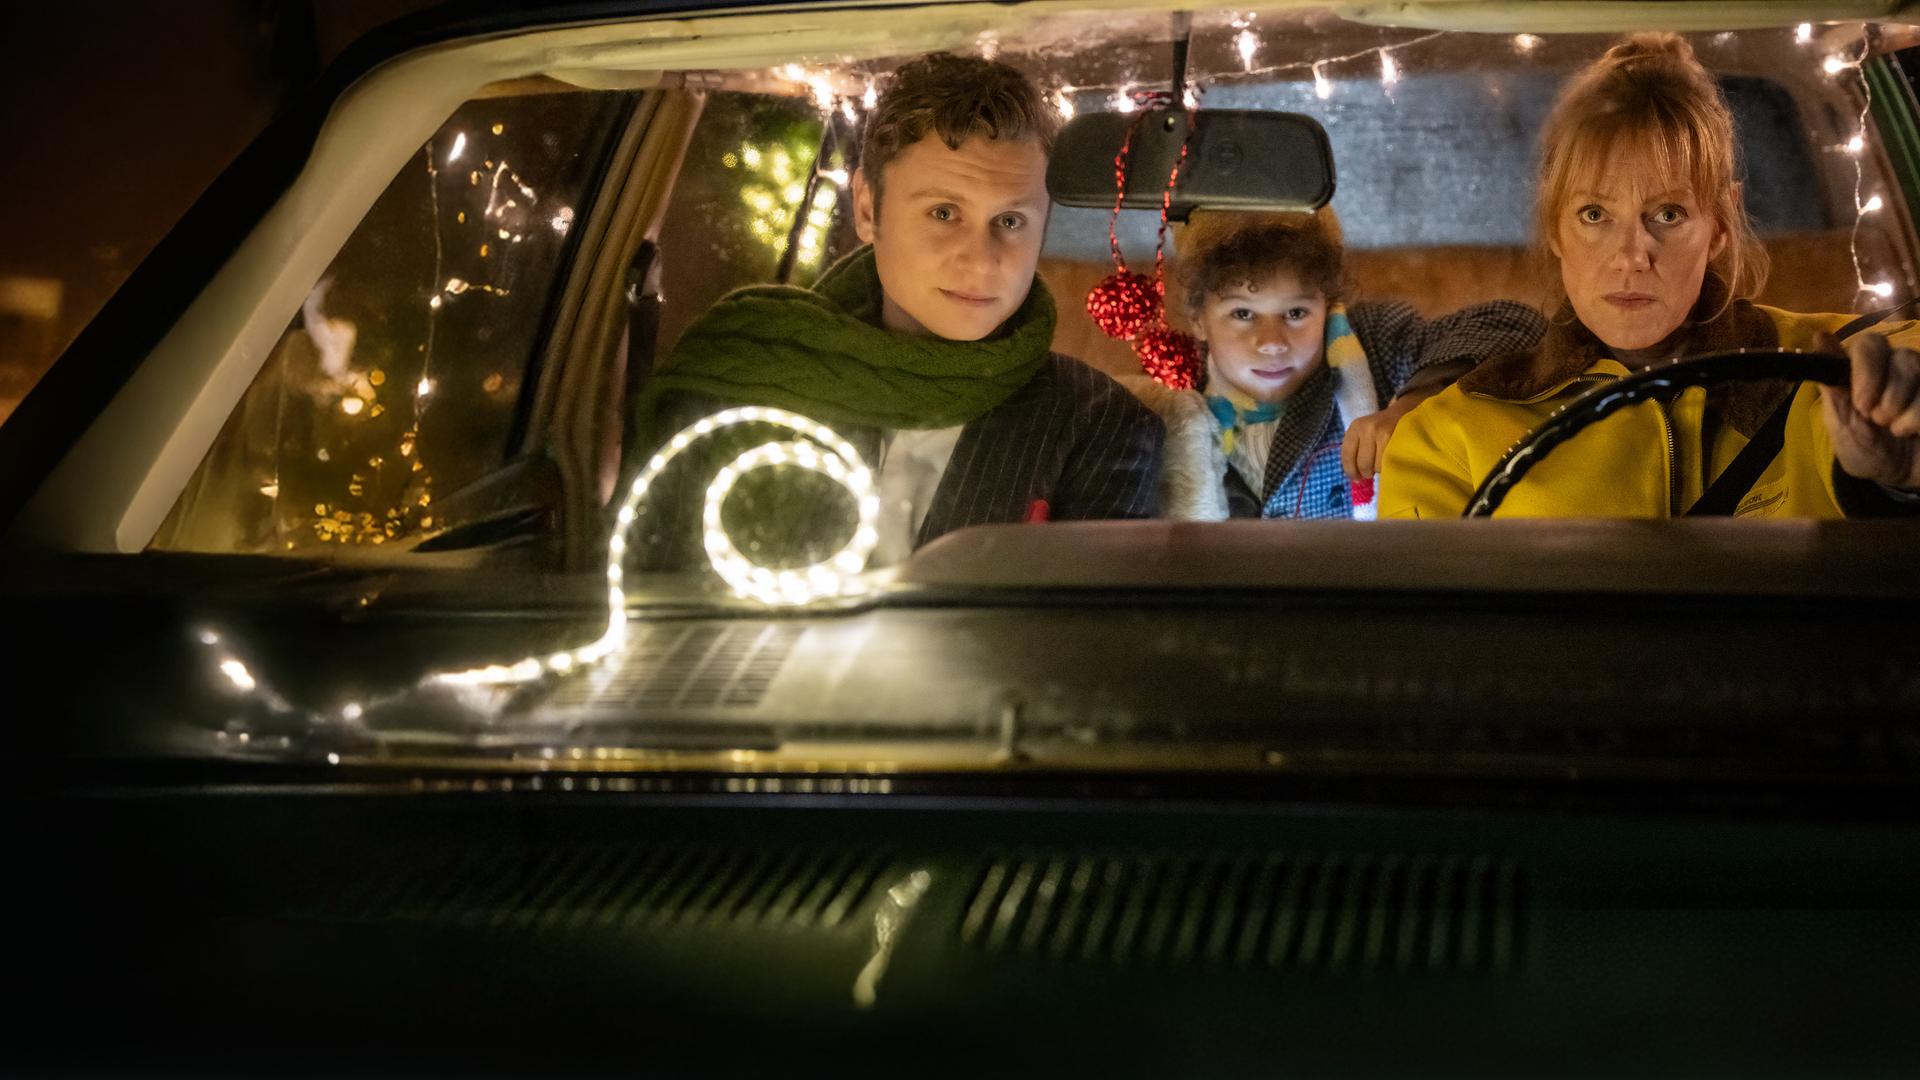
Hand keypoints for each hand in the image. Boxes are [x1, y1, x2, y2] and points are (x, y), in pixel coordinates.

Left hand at [1341, 388, 1431, 480]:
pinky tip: (1391, 461)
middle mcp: (1368, 429)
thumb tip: (1355, 477)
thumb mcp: (1363, 432)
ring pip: (1378, 466)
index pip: (1347, 454)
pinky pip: (1391, 462)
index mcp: (1356, 427)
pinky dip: (1391, 466)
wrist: (1404, 412)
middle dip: (1366, 473)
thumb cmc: (1381, 426)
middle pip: (1363, 464)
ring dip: (1380, 469)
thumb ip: (1356, 450)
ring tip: (1383, 462)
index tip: (1356, 478)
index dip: (1350, 471)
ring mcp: (1384, 433)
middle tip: (1370, 473)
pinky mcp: (1399, 439)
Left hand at [1822, 332, 1919, 490]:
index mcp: (1869, 369)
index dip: (1867, 370)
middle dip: (1888, 394)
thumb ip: (1833, 381)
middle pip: (1903, 356)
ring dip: (1904, 412)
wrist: (1898, 478)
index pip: (1871, 344)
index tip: (1861, 403)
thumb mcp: (1842, 421)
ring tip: (1897, 431)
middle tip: (1878, 420)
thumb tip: (1820, 335)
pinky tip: (1916, 433)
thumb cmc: (1866, 449)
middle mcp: (1902, 367)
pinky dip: (1918, 422)